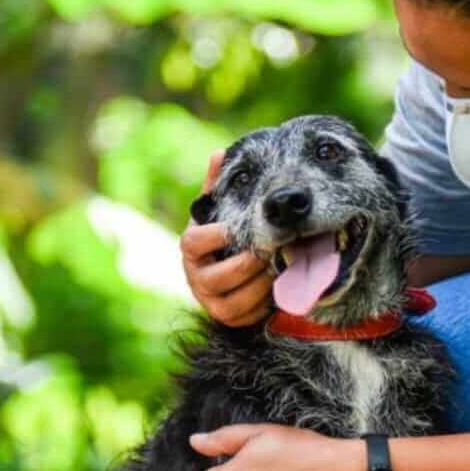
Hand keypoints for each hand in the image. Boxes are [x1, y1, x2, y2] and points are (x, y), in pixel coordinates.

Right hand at [182, 150, 273, 326]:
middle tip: (271, 250)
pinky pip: (246, 316)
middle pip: (217, 277)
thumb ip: (218, 185)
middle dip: (247, 264)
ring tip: (278, 269)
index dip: (215, 237)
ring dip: (259, 285)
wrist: (229, 275)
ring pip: (234, 300)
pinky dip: (263, 304)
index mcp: (191, 248)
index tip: (236, 229)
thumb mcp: (220, 210)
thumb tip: (219, 152)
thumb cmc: (225, 237)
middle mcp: (195, 277)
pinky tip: (277, 288)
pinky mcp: (226, 318)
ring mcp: (210, 301)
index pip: (194, 243)